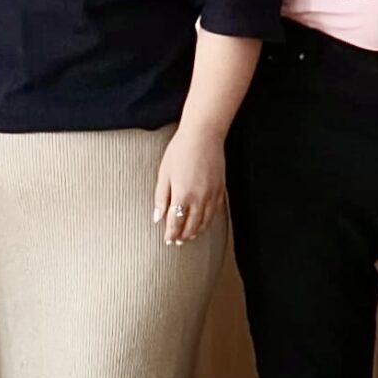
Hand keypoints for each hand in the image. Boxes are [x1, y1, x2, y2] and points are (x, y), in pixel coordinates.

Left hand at [151, 126, 227, 246]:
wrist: (203, 135)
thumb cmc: (180, 151)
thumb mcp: (164, 174)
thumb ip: (161, 198)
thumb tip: (157, 218)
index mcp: (182, 195)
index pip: (175, 223)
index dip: (171, 234)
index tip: (167, 240)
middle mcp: (199, 199)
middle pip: (191, 226)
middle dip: (183, 236)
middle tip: (177, 242)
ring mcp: (212, 195)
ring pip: (204, 222)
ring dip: (196, 232)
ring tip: (189, 237)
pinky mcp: (220, 190)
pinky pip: (215, 213)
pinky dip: (208, 222)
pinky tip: (203, 224)